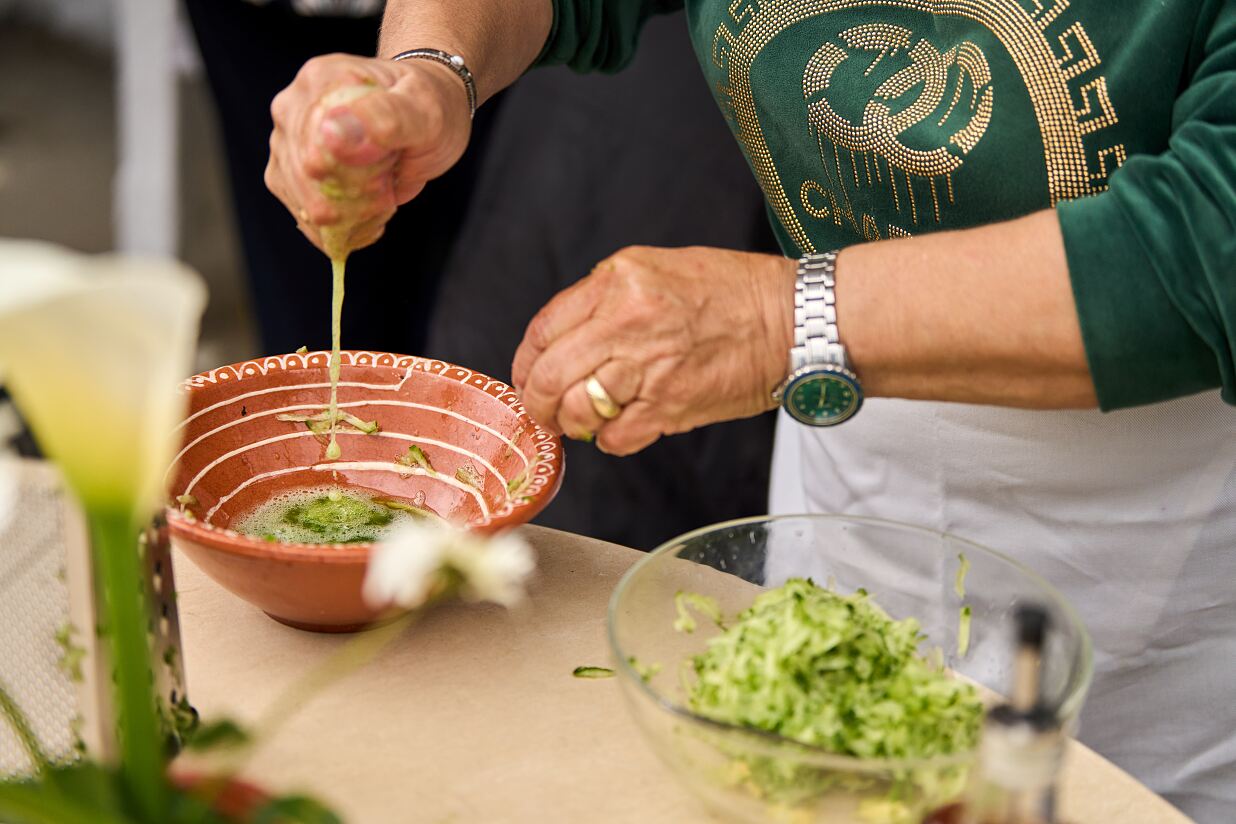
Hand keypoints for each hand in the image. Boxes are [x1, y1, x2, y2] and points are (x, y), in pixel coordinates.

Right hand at [264, 53, 471, 255]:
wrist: (424, 115)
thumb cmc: (428, 108)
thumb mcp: (425, 112)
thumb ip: (387, 117)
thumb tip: (334, 133)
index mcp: (320, 82)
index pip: (316, 145)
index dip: (355, 174)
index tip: (387, 171)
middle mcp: (292, 109)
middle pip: (306, 178)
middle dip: (355, 197)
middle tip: (388, 184)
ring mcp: (286, 143)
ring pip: (304, 204)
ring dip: (349, 216)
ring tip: (381, 195)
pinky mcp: (288, 174)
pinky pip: (305, 217)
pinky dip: (340, 228)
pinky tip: (367, 213)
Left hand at [511, 246, 794, 455]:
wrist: (793, 319)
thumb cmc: (733, 292)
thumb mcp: (657, 269)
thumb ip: (606, 298)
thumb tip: (565, 338)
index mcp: (618, 281)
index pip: (544, 328)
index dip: (526, 361)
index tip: (528, 377)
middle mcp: (626, 320)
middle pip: (549, 374)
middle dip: (537, 401)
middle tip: (545, 411)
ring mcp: (648, 366)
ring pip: (576, 410)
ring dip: (574, 423)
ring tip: (587, 420)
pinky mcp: (670, 405)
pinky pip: (615, 438)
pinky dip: (613, 440)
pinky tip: (627, 426)